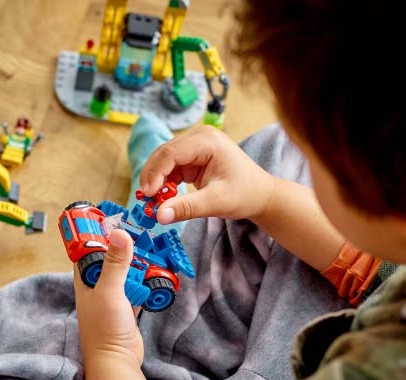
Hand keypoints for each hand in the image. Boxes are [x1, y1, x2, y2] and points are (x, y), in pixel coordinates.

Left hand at [73, 229, 143, 365]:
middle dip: (123, 246)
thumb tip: (119, 233)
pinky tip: (157, 274)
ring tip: (152, 249)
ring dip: (137, 264)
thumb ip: (115, 263)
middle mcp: (96, 286)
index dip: (96, 232)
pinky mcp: (126, 309)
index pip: (87, 248)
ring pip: (125, 272)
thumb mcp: (110, 291)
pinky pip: (137, 288)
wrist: (116, 363)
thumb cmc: (105, 329)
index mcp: (84, 280)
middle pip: (109, 258)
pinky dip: (145, 282)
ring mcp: (111, 298)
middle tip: (140, 231)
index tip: (111, 216)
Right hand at [139, 125, 276, 224]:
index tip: (148, 195)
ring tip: (153, 201)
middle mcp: (199, 137)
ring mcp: (195, 146)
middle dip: (152, 177)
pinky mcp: (192, 158)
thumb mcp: (216, 202)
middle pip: (164, 153)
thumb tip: (159, 216)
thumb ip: (187, 208)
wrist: (260, 195)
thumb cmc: (245, 194)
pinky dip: (164, 182)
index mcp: (208, 140)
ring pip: (164, 161)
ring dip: (156, 180)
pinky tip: (163, 197)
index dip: (156, 173)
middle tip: (145, 200)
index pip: (171, 152)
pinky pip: (170, 168)